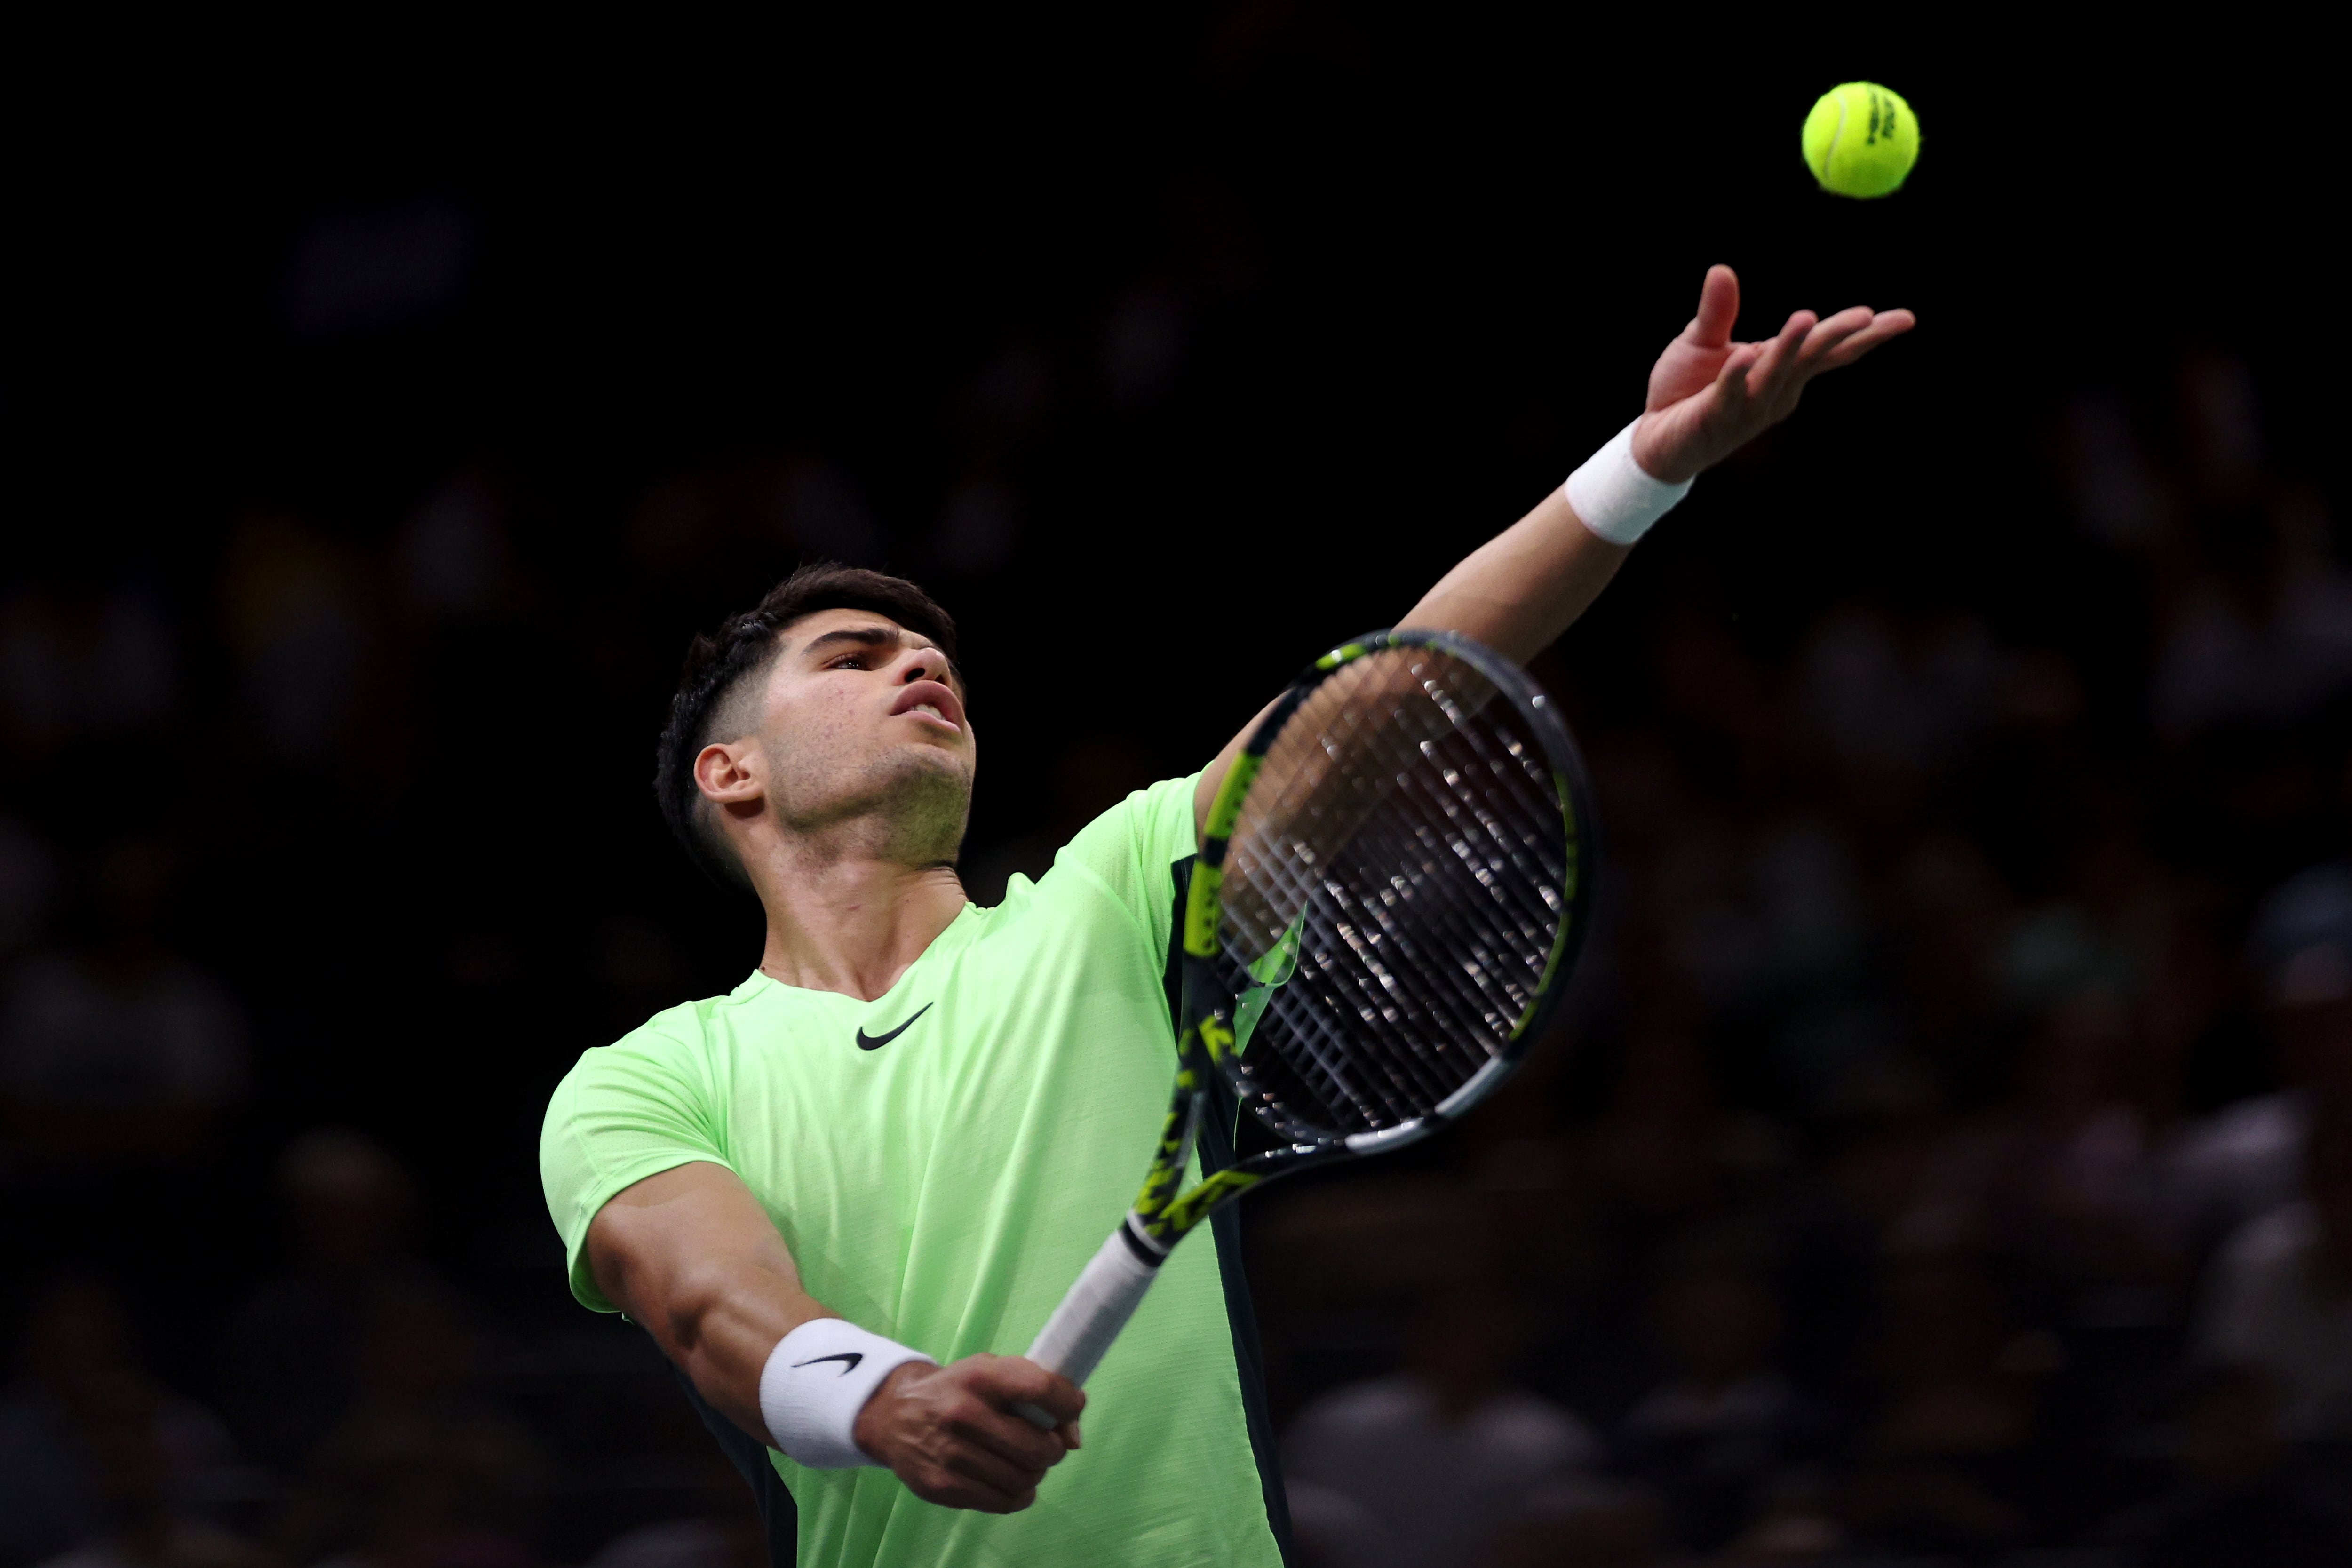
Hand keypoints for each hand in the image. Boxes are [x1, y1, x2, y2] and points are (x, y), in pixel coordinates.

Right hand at [851, 1354, 1084, 1512]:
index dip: (1068, 1403)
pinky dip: (1019, 1494)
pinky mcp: (942, 1486)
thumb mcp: (990, 1373)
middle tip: (1048, 1444)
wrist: (894, 1416)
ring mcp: (950, 1454)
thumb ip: (1035, 1393)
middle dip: (1054, 1448)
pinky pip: (1003, 1501)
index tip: (1072, 1408)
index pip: (1040, 1389)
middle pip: (1038, 1446)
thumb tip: (1074, 1438)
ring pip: (1024, 1478)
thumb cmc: (957, 1391)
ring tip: (1027, 1461)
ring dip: (1036, 1472)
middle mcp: (962, 1413)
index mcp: (979, 1376)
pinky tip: (1011, 1480)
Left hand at [1629, 265, 1914, 483]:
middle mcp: (1774, 391)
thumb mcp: (1702, 341)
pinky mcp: (1715, 419)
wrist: (1655, 440)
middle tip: (1868, 316)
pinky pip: (1730, 395)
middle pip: (1812, 359)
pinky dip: (1738, 376)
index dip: (1864, 335)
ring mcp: (1747, 408)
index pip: (1828, 350)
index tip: (1903, 319)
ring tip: (1807, 318)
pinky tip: (1746, 357)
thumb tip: (1723, 269)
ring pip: (1775, 374)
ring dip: (1791, 347)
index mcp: (1779, 369)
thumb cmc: (1686, 390)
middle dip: (1838, 336)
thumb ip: (1718, 310)